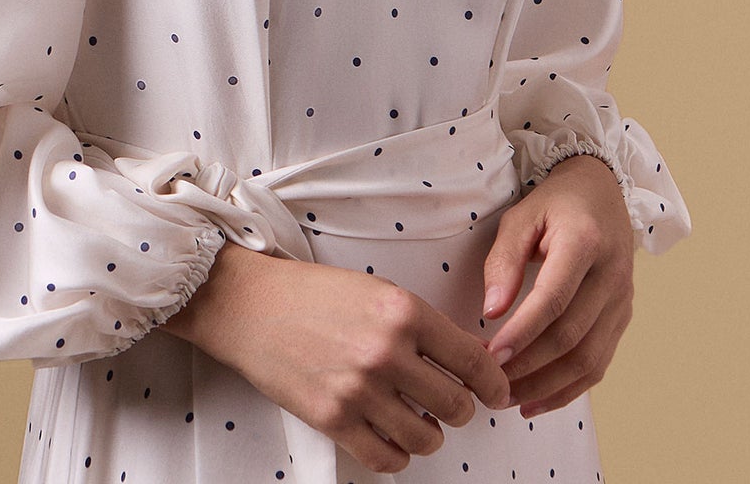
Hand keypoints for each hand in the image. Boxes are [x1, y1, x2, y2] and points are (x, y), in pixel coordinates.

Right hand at [164, 241, 510, 474]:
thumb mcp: (377, 290)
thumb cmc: (313, 294)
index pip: (472, 360)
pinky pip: (387, 460)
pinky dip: (397, 455)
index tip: (497, 392)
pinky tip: (390, 437)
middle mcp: (386, 352)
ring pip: (426, 439)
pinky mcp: (333, 420)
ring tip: (416, 419)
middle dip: (460, 409)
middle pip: (456, 405)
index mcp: (402, 311)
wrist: (252, 305)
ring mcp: (359, 390)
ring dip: (429, 434)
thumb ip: (422, 324)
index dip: (494, 382)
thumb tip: (467, 359)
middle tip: (449, 403)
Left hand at [481, 154, 634, 415]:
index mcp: (584, 242)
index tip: (490, 355)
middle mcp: (611, 275)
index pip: (553, 299)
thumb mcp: (521, 216)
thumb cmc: (555, 203)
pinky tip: (537, 400)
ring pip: (588, 359)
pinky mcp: (623, 317)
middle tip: (490, 383)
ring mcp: (622, 299)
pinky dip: (569, 389)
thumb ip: (504, 260)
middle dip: (528, 367)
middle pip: (570, 336)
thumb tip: (491, 311)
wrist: (602, 191)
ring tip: (508, 399)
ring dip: (547, 387)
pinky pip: (599, 363)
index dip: (522, 332)